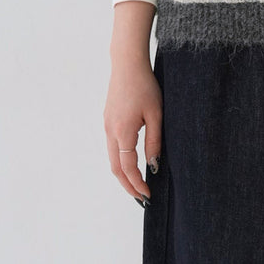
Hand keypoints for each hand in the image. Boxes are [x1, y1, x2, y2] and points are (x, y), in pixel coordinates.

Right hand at [103, 1, 161, 203]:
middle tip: (142, 199)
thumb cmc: (145, 86)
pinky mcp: (108, 120)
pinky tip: (131, 167)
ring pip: (112, 159)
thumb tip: (153, 167)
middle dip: (128, 186)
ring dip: (123, 175)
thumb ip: (154, 142)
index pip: (128, 167)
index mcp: (122, 131)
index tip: (148, 195)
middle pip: (116, 168)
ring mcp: (107, 125)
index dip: (137, 184)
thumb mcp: (156, 115)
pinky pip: (112, 148)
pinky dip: (121, 162)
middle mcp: (110, 131)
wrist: (127, 63)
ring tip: (137, 187)